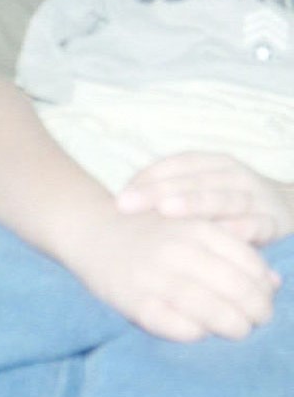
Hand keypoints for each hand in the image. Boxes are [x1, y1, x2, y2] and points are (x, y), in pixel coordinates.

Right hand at [67, 207, 279, 341]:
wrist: (89, 229)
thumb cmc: (149, 232)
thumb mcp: (189, 226)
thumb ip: (231, 248)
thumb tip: (275, 282)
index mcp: (194, 226)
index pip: (249, 264)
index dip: (264, 287)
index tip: (264, 299)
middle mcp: (176, 249)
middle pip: (236, 289)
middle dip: (256, 311)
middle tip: (256, 320)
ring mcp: (154, 275)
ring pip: (212, 311)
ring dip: (234, 326)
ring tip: (237, 330)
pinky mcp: (134, 301)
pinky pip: (176, 327)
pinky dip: (195, 333)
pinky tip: (199, 331)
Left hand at [116, 152, 293, 244]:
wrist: (288, 211)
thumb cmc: (229, 206)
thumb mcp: (202, 193)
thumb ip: (170, 192)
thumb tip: (121, 200)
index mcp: (212, 163)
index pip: (175, 164)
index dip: (147, 177)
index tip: (120, 194)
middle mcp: (233, 174)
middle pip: (191, 179)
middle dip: (157, 191)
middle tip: (127, 204)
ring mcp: (256, 195)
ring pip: (222, 197)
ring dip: (194, 203)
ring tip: (165, 211)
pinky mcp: (276, 220)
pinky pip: (257, 223)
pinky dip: (238, 228)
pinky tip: (215, 233)